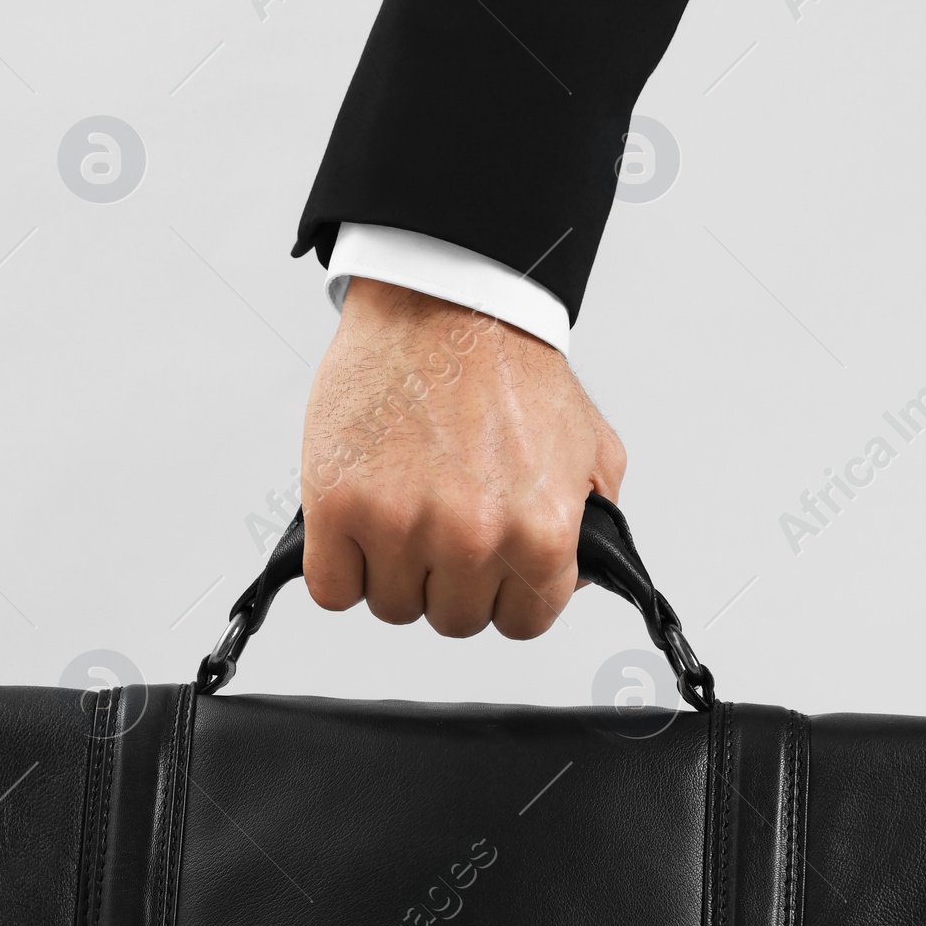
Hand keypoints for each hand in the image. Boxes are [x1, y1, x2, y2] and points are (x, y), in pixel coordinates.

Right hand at [299, 277, 625, 639]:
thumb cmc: (507, 365)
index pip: (522, 623)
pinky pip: (333, 589)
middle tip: (443, 523)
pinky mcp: (339, 507)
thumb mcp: (589, 446)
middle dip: (450, 580)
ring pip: (392, 606)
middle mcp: (474, 537)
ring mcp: (402, 525)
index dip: (505, 594)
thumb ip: (592, 522)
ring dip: (395, 571)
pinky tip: (359, 528)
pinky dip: (341, 568)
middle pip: (453, 619)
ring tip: (403, 510)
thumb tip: (575, 576)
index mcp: (541, 531)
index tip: (491, 564)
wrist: (444, 301)